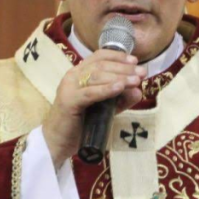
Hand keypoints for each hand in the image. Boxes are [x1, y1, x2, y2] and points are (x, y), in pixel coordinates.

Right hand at [42, 51, 146, 168]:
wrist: (57, 143)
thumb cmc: (79, 125)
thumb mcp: (104, 110)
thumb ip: (120, 100)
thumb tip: (138, 91)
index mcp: (78, 74)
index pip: (98, 57)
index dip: (118, 56)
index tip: (135, 61)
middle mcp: (72, 76)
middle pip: (100, 65)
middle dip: (123, 68)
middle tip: (142, 73)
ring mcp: (69, 88)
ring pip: (96, 76)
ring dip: (119, 77)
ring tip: (136, 80)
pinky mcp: (68, 101)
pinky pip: (90, 93)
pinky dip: (106, 89)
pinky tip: (119, 88)